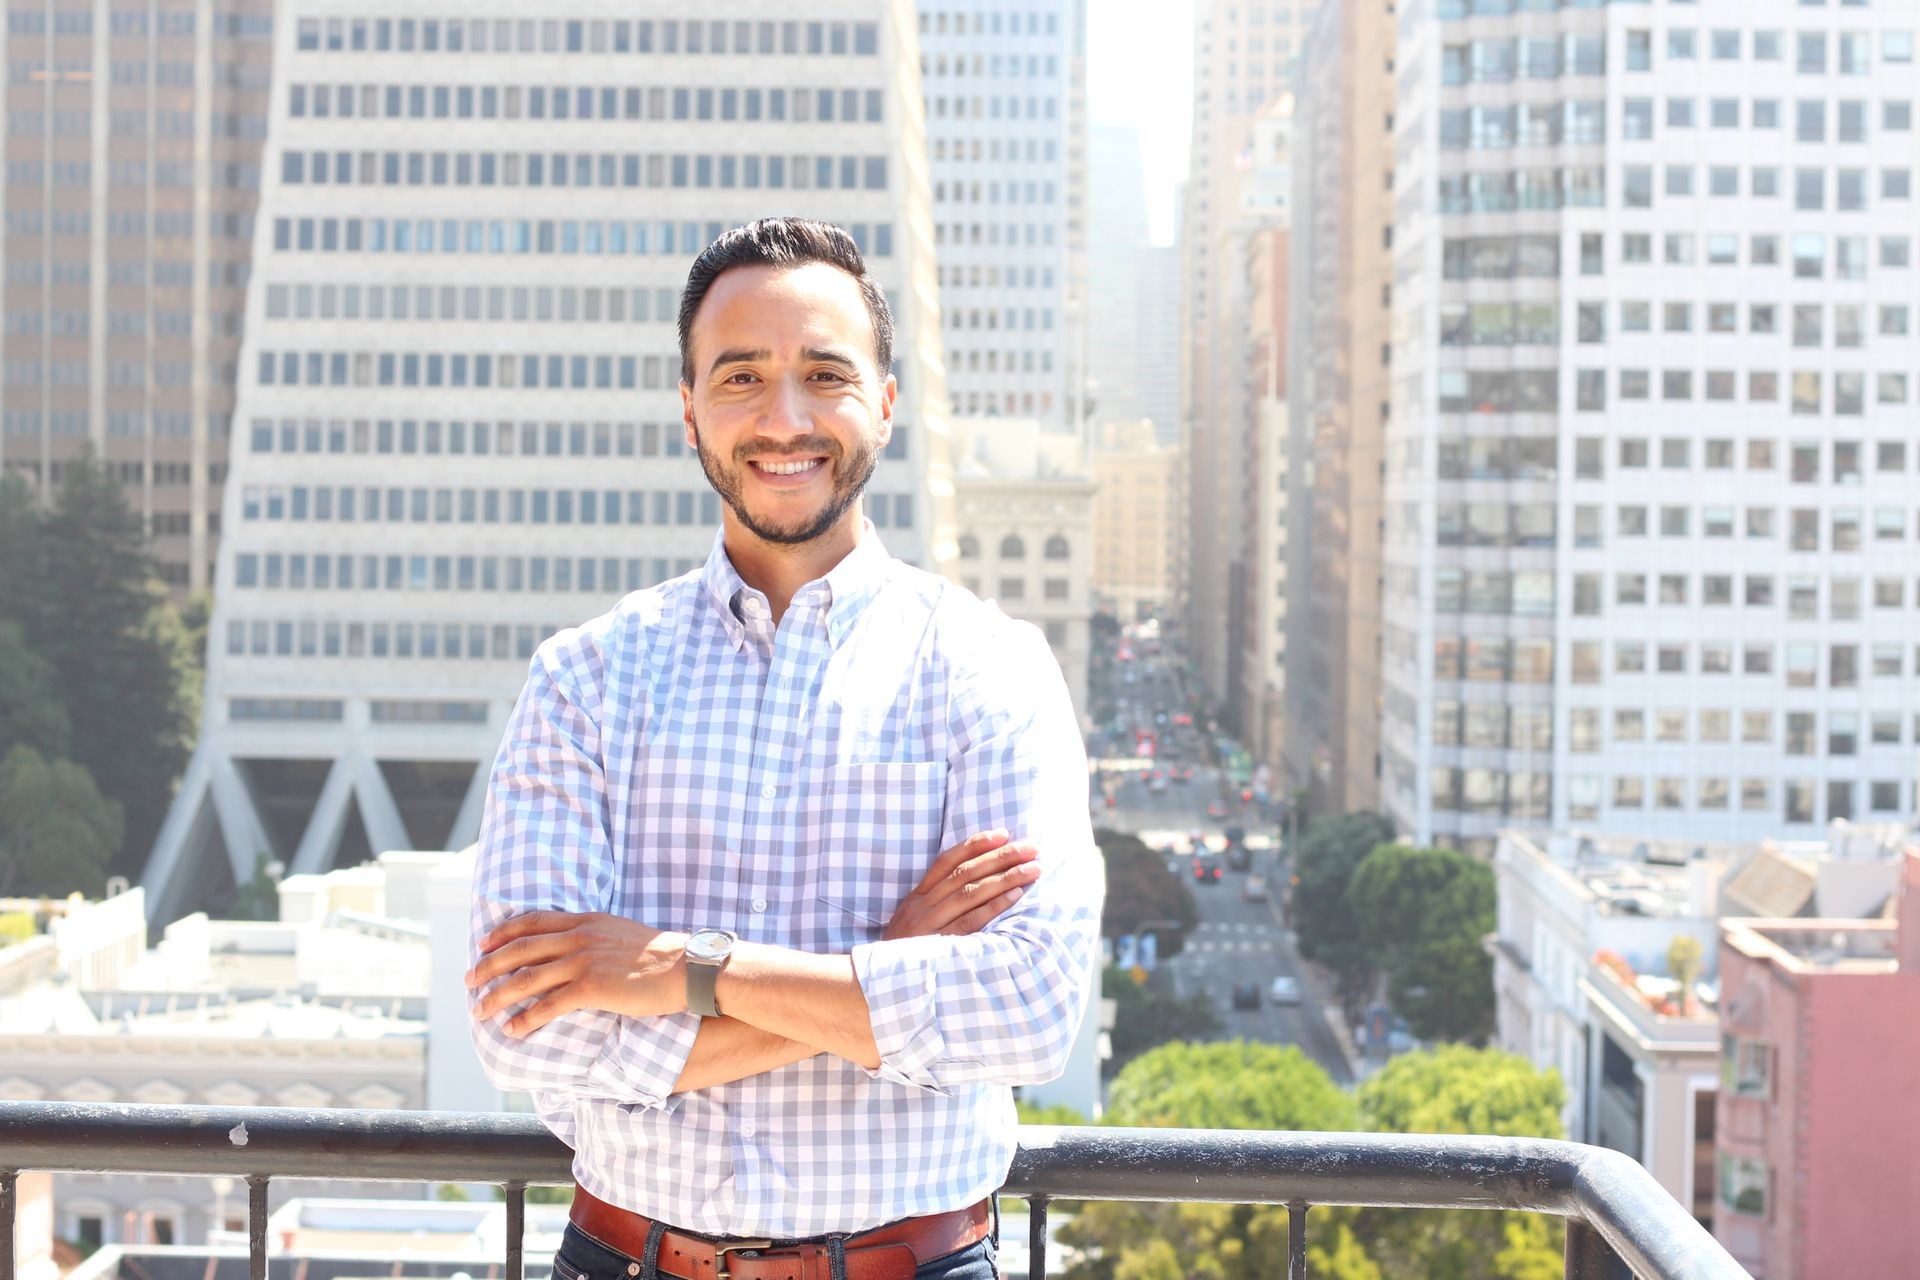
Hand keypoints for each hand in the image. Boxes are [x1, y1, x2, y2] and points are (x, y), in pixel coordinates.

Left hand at [466, 912, 688, 1037]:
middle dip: (489, 966)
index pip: (532, 921)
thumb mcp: (621, 932)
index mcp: (586, 921)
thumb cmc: (661, 957)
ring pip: (527, 978)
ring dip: (498, 995)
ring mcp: (584, 961)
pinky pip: (548, 1005)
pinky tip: (514, 1029)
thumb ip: (594, 936)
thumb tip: (577, 948)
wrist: (689, 967)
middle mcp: (580, 937)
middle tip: (470, 982)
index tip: (483, 944)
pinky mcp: (592, 987)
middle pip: (520, 949)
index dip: (502, 933)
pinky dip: (526, 1018)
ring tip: (480, 1010)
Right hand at [883, 829, 1042, 940]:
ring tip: (1032, 870)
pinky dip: (993, 907)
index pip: (947, 861)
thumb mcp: (912, 923)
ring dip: (1005, 878)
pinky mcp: (938, 946)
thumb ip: (935, 904)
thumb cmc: (904, 954)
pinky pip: (969, 923)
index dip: (975, 845)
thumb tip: (974, 883)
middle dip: (1000, 857)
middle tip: (1031, 848)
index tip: (1003, 834)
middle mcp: (922, 906)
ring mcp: (929, 925)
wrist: (878, 987)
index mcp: (917, 897)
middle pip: (965, 873)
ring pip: (970, 893)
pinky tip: (1014, 897)